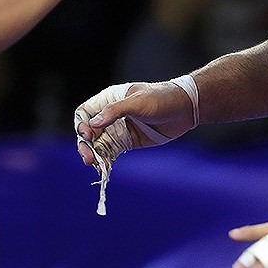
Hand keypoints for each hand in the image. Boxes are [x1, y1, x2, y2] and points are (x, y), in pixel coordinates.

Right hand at [75, 81, 194, 165]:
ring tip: (96, 167)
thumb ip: (114, 112)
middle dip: (86, 145)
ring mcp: (119, 129)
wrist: (185, 109)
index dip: (82, 125)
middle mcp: (111, 115)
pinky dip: (106, 160)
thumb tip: (92, 124)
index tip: (87, 136)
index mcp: (109, 99)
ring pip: (99, 144)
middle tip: (88, 159)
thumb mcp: (137, 102)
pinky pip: (112, 152)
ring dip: (95, 155)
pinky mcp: (128, 141)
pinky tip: (104, 169)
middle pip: (89, 131)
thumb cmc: (161, 98)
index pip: (86, 112)